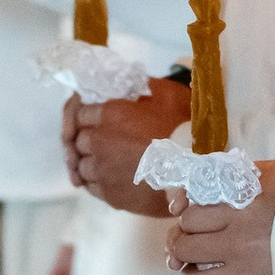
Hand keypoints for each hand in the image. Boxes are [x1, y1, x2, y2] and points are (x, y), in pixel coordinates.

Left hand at [64, 82, 188, 213]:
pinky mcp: (109, 194)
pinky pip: (91, 186)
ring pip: (81, 165)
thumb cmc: (183, 129)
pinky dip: (95, 181)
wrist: (195, 172)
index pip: (80, 113)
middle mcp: (99, 142)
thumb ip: (140, 85)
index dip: (88, 117)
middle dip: (89, 141)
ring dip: (91, 162)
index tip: (97, 121)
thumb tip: (128, 81)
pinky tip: (109, 178)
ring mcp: (102, 170)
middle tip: (104, 142)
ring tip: (108, 162)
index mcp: (109, 114)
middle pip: (79, 141)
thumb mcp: (165, 94)